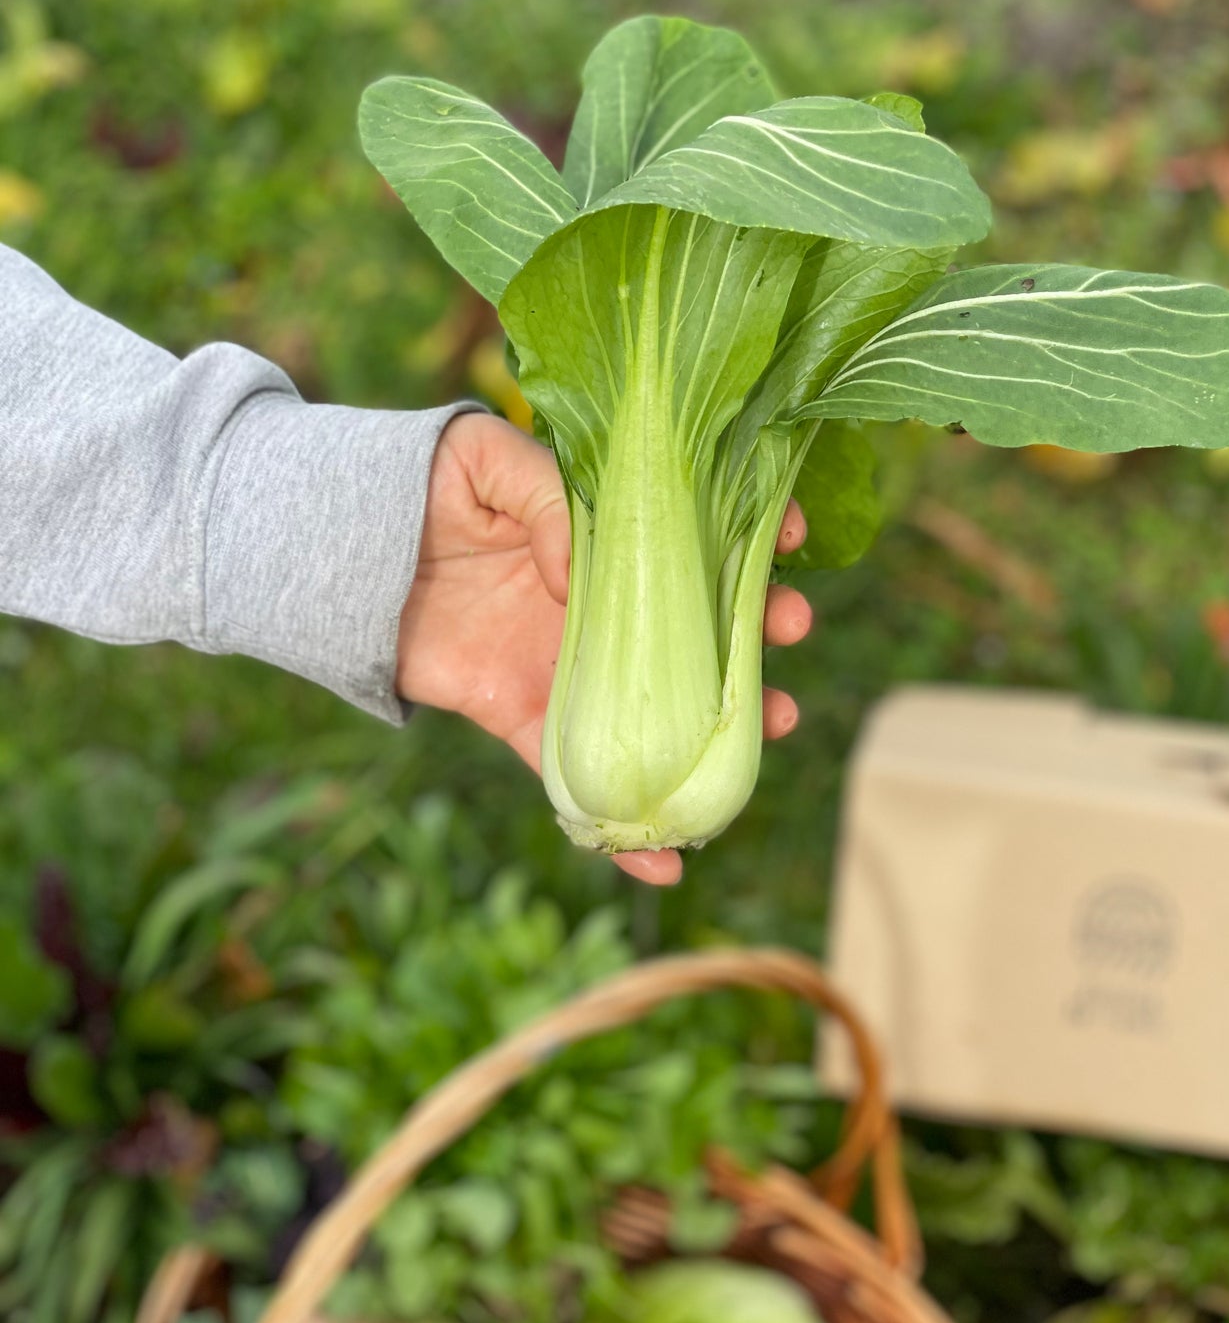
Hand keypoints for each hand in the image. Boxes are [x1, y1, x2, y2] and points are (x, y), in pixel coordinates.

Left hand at [396, 412, 812, 885]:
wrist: (344, 548)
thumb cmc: (420, 482)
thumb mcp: (486, 459)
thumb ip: (546, 498)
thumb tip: (579, 575)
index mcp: (605, 532)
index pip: (695, 532)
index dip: (748, 531)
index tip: (790, 536)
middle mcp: (601, 601)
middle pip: (698, 623)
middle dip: (756, 629)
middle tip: (790, 627)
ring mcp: (568, 662)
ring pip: (660, 704)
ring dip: (722, 725)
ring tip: (770, 726)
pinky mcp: (523, 714)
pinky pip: (577, 777)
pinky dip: (618, 830)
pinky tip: (666, 863)